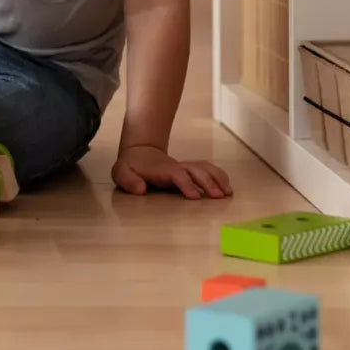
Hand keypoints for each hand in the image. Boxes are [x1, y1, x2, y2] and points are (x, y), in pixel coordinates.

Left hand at [112, 145, 231, 199]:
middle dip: (208, 183)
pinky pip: (208, 169)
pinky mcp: (190, 169)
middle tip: (218, 197)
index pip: (177, 175)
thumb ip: (128, 180)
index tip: (194, 197)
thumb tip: (140, 189)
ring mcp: (185, 167)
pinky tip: (227, 187)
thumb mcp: (121, 172)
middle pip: (196, 171)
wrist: (139, 152)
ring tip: (228, 193)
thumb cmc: (131, 166)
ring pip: (205, 168)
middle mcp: (177, 167)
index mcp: (162, 170)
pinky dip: (219, 176)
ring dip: (217, 179)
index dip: (186, 184)